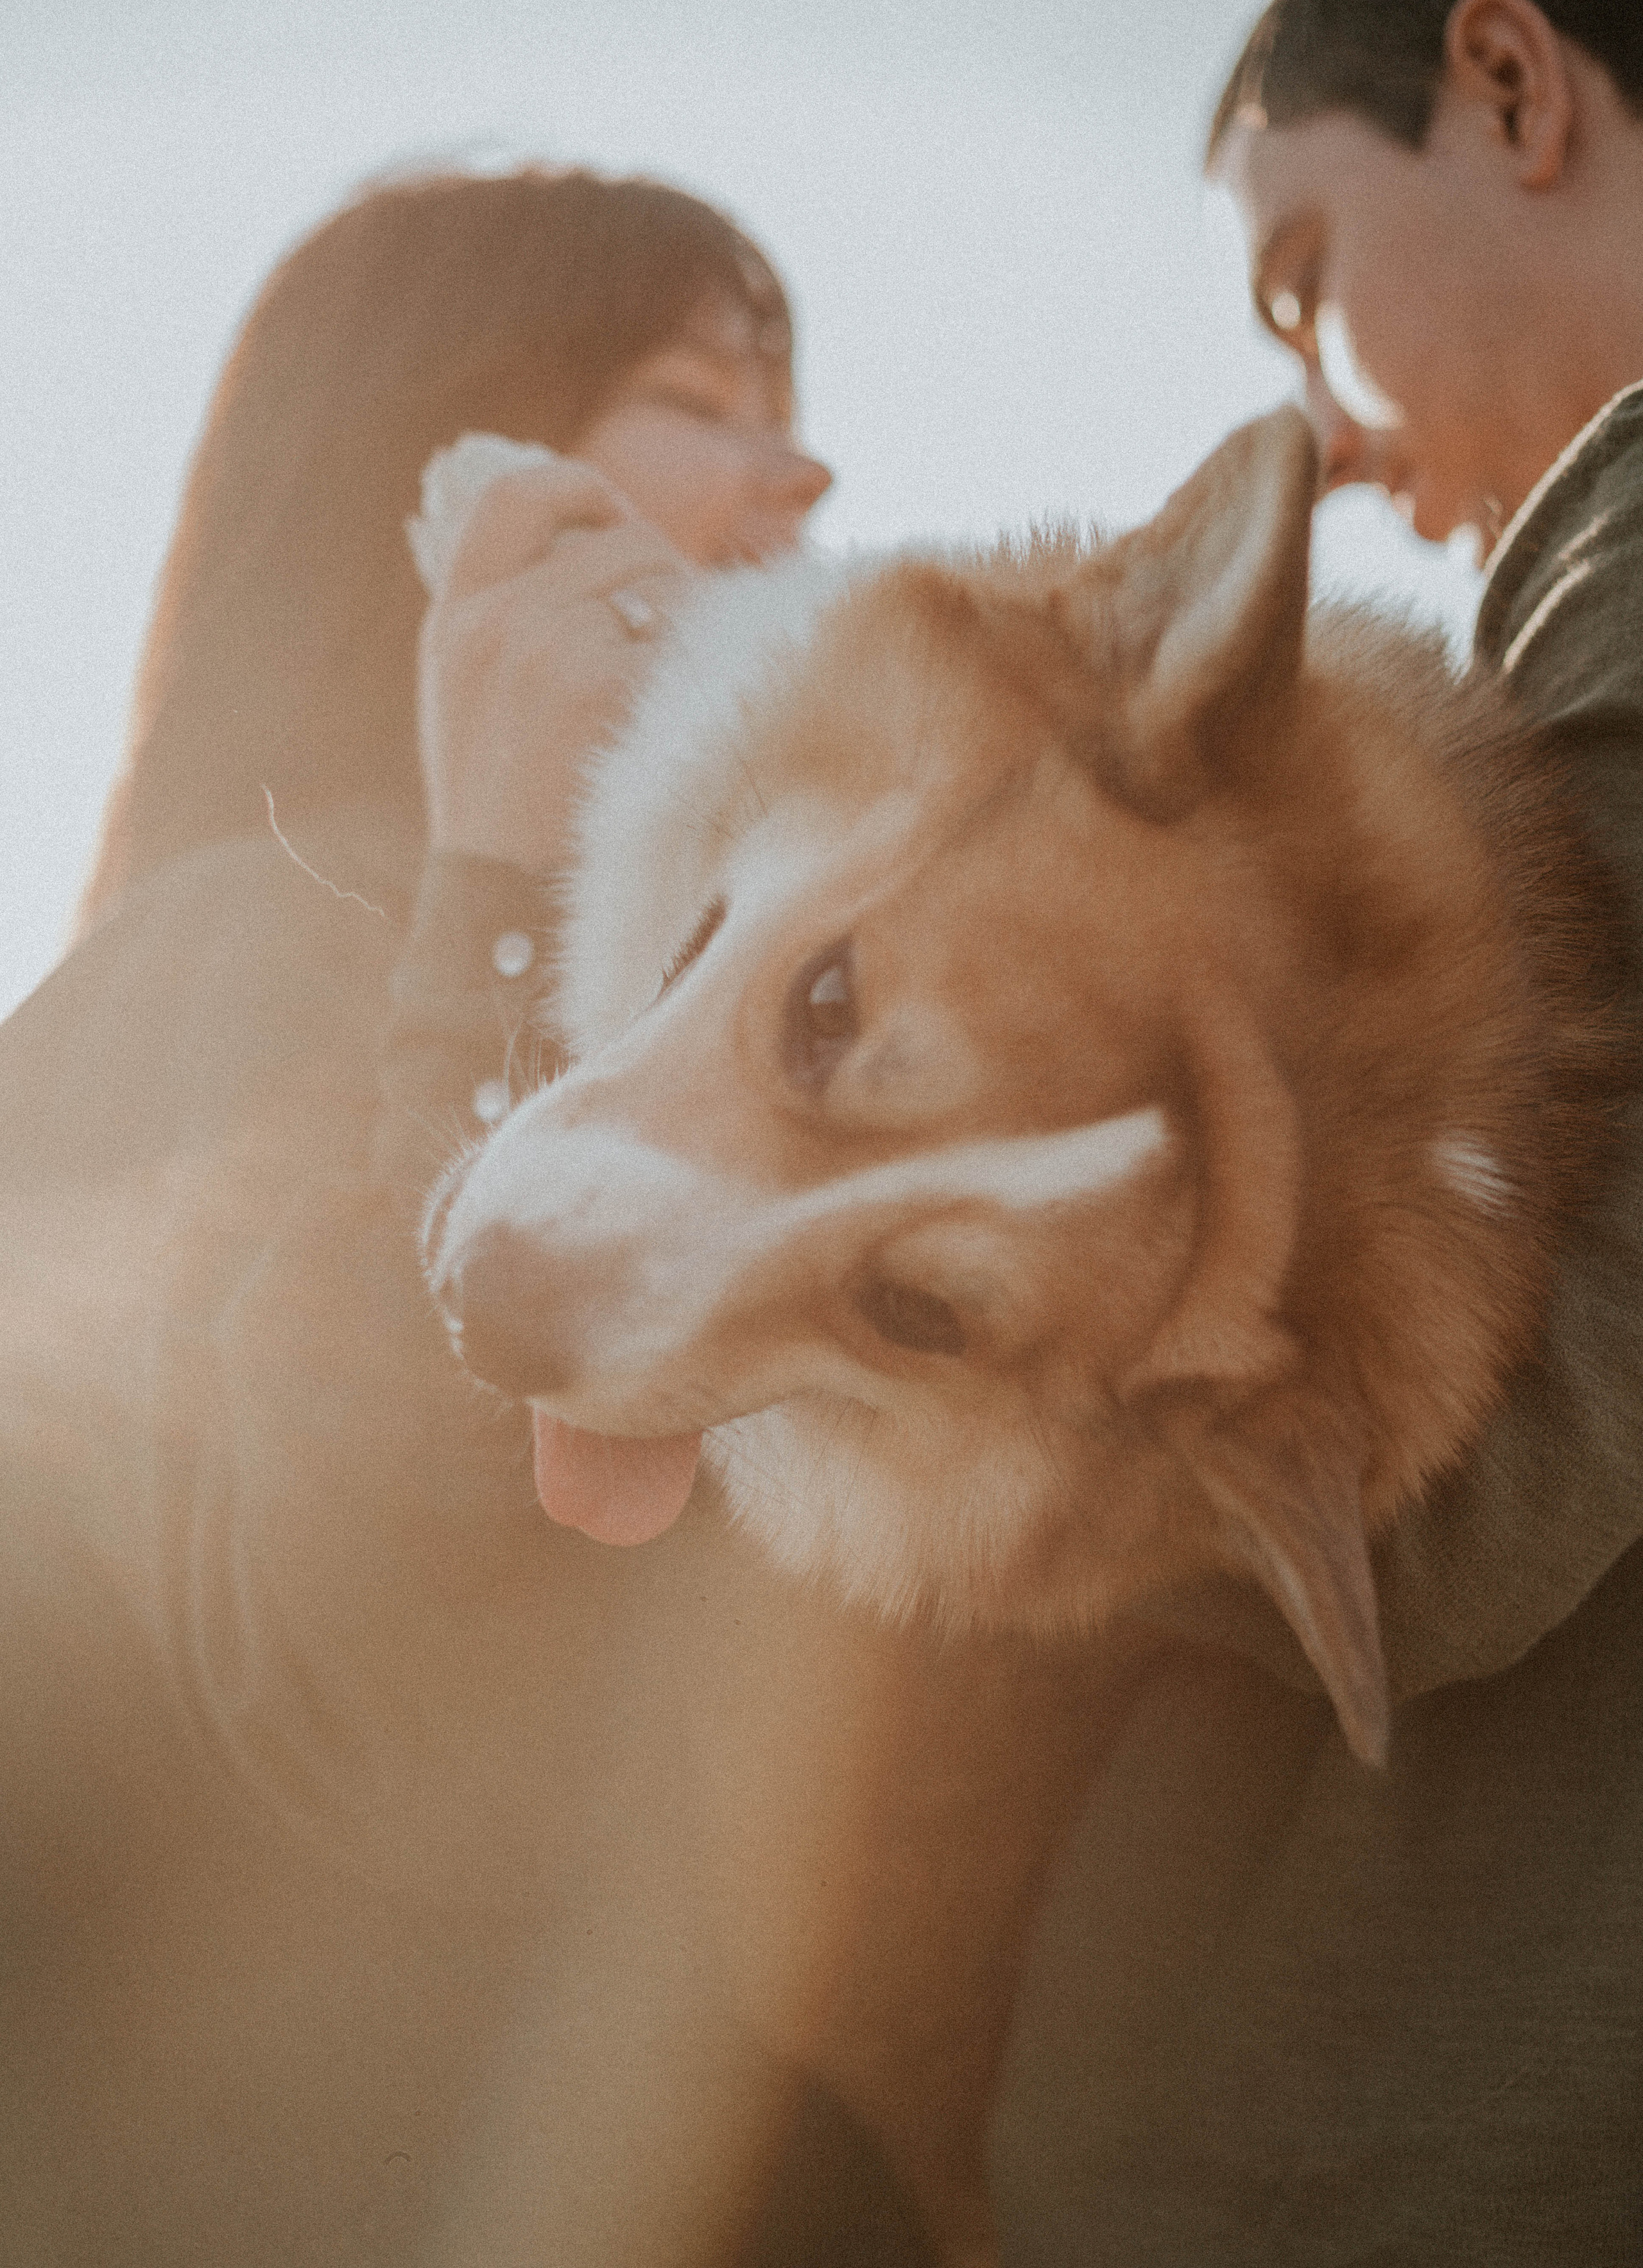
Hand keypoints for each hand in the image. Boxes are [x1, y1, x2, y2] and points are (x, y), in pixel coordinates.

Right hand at [416, 456, 690, 873]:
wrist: (504, 911)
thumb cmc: (506, 819)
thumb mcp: (474, 701)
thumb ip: (511, 620)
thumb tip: (595, 542)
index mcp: (456, 618)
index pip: (514, 496)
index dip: (578, 488)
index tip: (613, 514)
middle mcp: (500, 620)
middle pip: (620, 539)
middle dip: (664, 579)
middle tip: (675, 642)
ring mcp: (554, 648)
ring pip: (667, 582)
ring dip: (690, 626)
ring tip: (668, 698)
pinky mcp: (609, 687)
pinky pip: (690, 640)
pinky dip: (702, 675)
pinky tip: (682, 725)